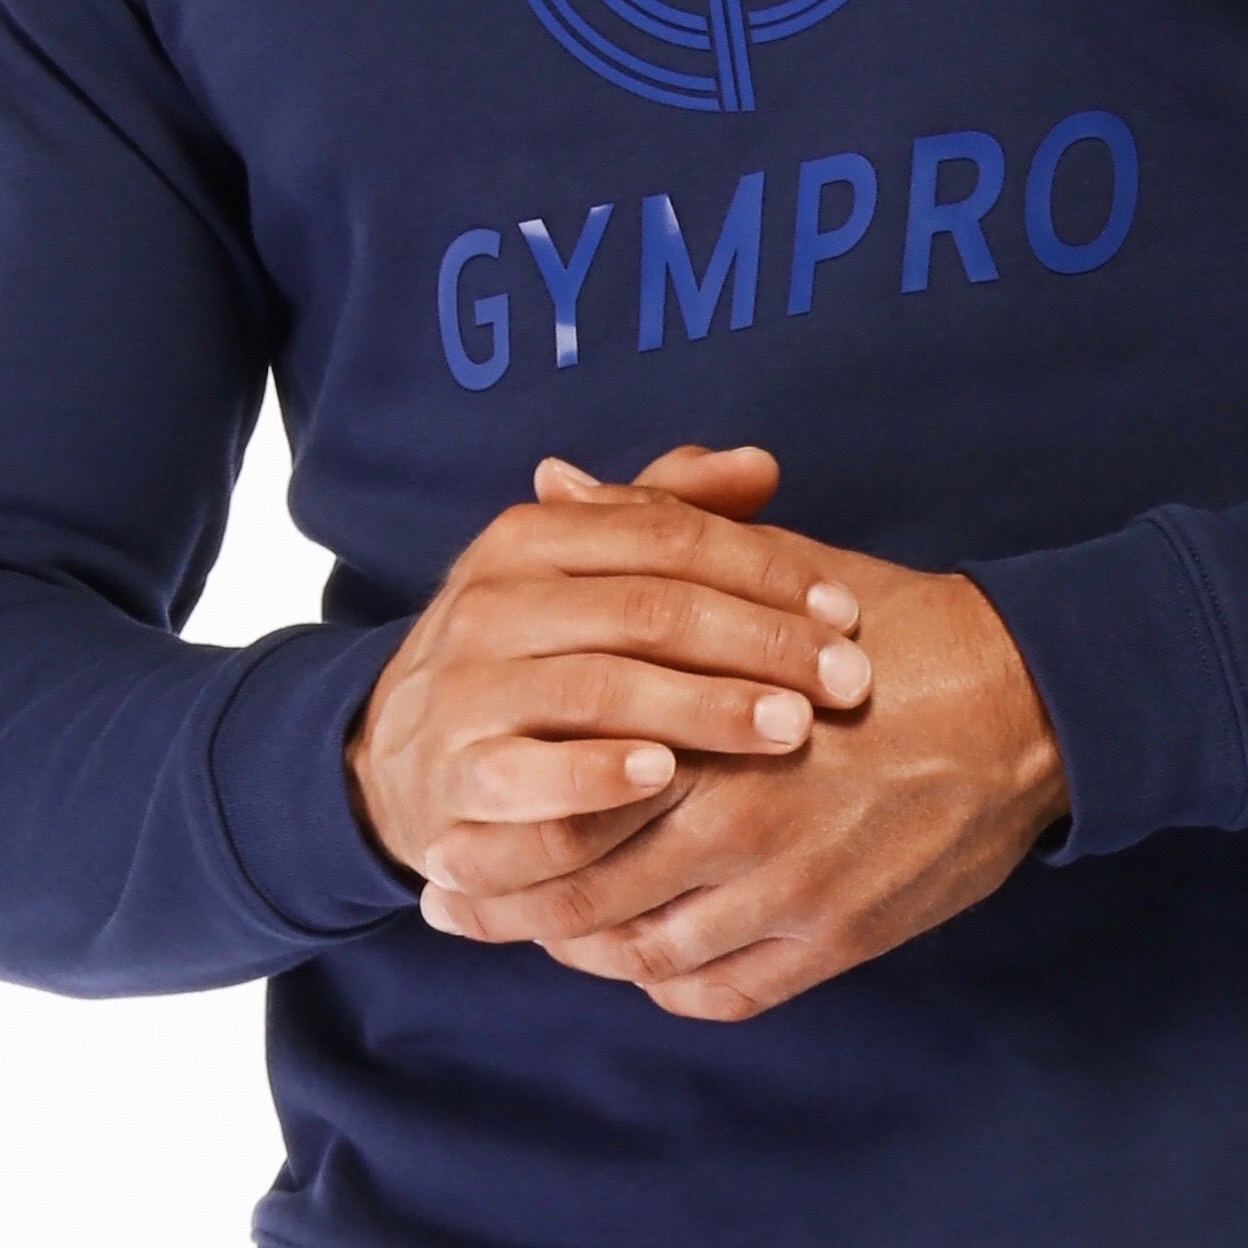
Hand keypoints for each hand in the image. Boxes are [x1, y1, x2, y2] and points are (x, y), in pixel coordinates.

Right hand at [350, 447, 872, 884]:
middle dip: (761, 645)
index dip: (766, 569)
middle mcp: (493, 607)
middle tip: (848, 681)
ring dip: (704, 711)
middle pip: (648, 611)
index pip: (666, 536)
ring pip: (601, 692)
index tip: (847, 610)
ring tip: (790, 729)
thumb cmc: (528, 659)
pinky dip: (598, 780)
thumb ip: (667, 514)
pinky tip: (665, 781)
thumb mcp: (579, 573)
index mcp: (529, 540)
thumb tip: (761, 465)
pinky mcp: (453, 781)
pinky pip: (532, 782)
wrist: (400, 758)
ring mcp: (466, 694)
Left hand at [421, 462, 1066, 1023]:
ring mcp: (790, 892)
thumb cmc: (893, 629)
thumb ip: (650, 530)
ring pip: (642, 953)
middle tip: (456, 904)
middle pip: (583, 893)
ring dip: (581, 948)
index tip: (443, 830)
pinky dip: (666, 984)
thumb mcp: (771, 562)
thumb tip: (550, 483)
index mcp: (712, 725)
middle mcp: (741, 818)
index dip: (491, 826)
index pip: (565, 795)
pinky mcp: (837, 940)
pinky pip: (720, 992)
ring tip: (544, 930)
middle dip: (507, 906)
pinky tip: (641, 959)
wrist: (1030, 706)